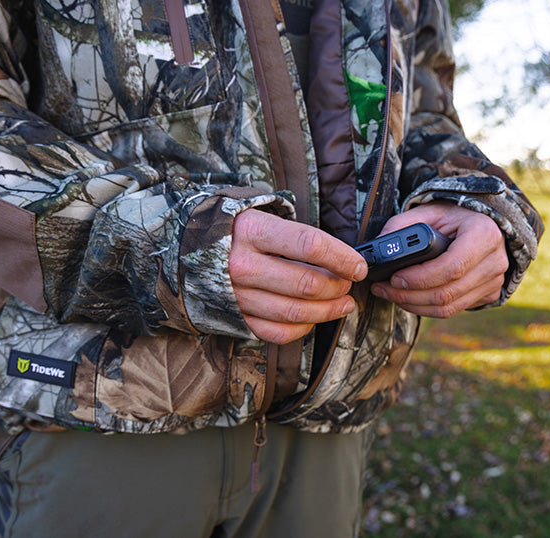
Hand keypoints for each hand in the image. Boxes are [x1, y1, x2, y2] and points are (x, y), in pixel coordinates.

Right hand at [229, 209, 367, 343]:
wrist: (191, 248)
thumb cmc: (238, 231)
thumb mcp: (263, 217)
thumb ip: (299, 237)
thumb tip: (343, 260)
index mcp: (253, 231)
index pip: (310, 245)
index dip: (342, 258)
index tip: (358, 266)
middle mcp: (242, 264)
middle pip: (306, 284)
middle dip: (338, 287)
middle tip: (349, 284)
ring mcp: (237, 294)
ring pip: (295, 312)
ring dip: (328, 310)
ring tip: (343, 303)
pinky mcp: (235, 317)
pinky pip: (277, 332)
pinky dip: (302, 329)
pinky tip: (314, 318)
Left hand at [370, 203, 507, 317]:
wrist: (481, 224)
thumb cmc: (454, 217)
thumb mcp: (429, 211)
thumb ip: (403, 224)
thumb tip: (380, 246)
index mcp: (484, 234)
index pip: (452, 267)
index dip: (420, 278)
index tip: (394, 277)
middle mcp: (494, 261)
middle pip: (447, 293)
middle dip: (408, 295)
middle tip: (383, 288)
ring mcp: (494, 281)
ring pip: (448, 307)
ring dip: (413, 305)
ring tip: (390, 294)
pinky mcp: (489, 294)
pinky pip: (453, 310)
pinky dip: (425, 308)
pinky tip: (408, 298)